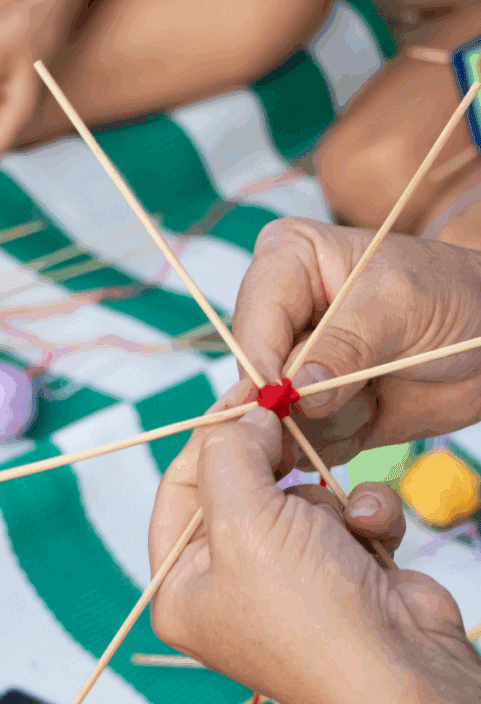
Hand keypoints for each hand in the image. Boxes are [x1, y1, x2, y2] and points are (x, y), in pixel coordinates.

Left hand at [148, 379, 469, 703]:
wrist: (404, 672)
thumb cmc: (311, 611)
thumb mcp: (243, 519)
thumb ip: (228, 452)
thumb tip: (243, 416)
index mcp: (183, 588)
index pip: (179, 490)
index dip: (208, 437)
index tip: (242, 391)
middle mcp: (229, 585)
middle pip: (238, 488)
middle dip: (272, 464)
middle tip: (287, 420)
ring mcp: (287, 580)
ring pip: (297, 496)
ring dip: (325, 499)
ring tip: (338, 528)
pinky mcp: (339, 573)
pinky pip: (341, 515)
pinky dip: (361, 517)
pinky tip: (370, 540)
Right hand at [232, 218, 480, 475]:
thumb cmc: (452, 295)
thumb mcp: (399, 306)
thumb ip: (344, 345)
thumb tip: (297, 391)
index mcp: (287, 261)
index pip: (251, 322)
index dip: (262, 367)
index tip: (283, 401)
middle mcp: (281, 314)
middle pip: (254, 376)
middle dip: (300, 400)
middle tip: (357, 392)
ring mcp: (295, 365)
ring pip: (277, 416)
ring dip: (330, 419)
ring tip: (376, 390)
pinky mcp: (314, 408)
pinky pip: (304, 442)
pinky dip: (340, 438)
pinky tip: (374, 408)